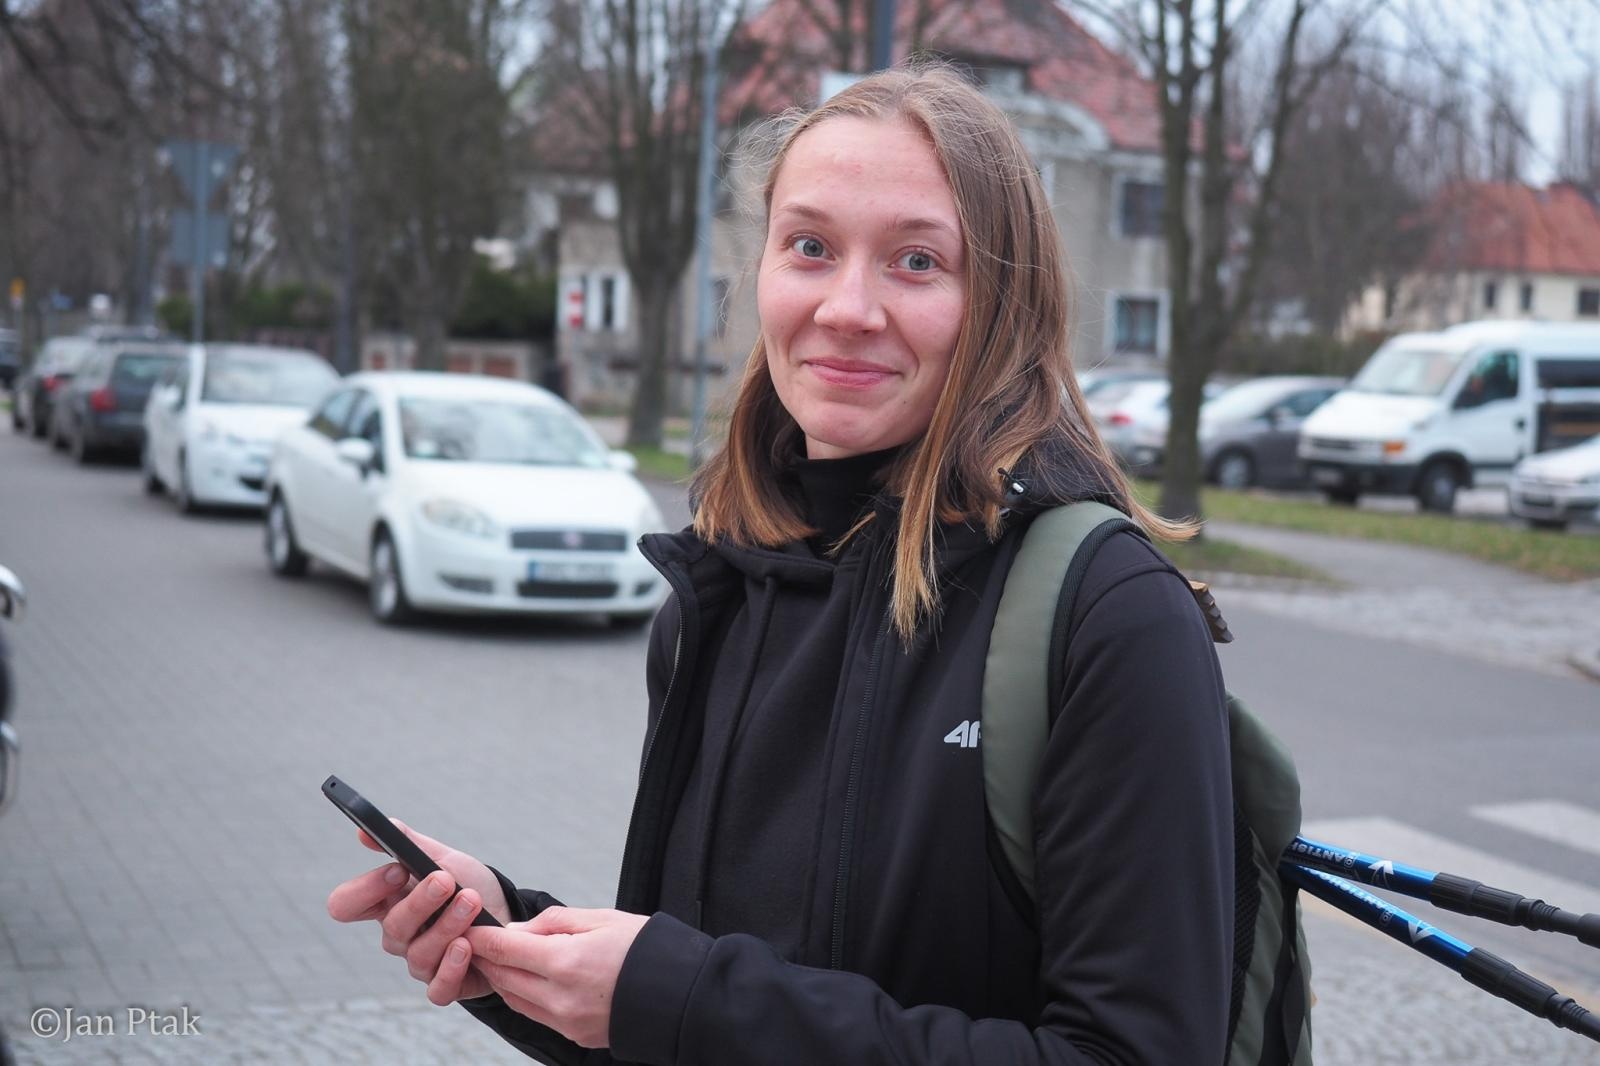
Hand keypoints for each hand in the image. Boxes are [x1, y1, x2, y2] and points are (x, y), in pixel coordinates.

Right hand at [327, 822, 511, 1003]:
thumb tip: (365, 831)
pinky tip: (467, 946)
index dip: (365, 890)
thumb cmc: (470, 884)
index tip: (397, 869)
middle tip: (446, 880)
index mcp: (387, 903)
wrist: (510, 913)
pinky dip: (452, 968)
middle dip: (420, 902)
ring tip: (472, 902)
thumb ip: (408, 843)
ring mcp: (421, 963)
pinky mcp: (446, 985)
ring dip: (447, 926)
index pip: (347, 904)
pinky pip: (438, 988)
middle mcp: (399, 936)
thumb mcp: (443, 858)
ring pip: (419, 954)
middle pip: (391, 927)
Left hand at [467, 907, 649, 1048]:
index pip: (506, 948)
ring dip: (501, 977)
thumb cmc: (644, 947)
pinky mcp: (575, 1035)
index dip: (481, 936)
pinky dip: (522, 995)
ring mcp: (567, 1021)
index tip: (467, 925)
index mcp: (567, 961)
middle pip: (503, 976)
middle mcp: (561, 997)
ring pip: (514, 999)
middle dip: (485, 957)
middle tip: (473, 939)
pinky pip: (534, 1014)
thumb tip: (516, 930)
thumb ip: (553, 921)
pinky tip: (525, 979)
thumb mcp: (602, 918)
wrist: (680, 993)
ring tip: (498, 957)